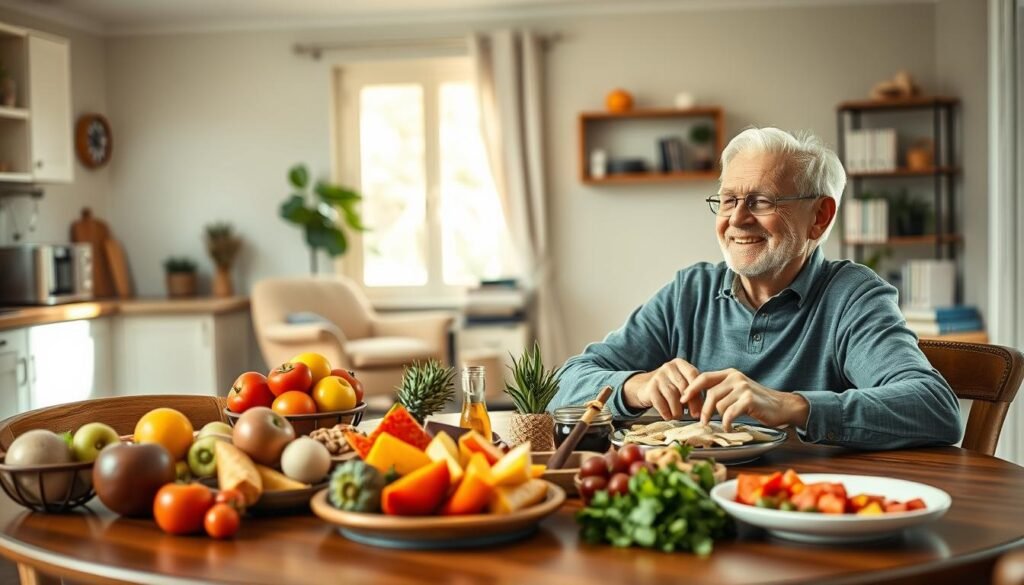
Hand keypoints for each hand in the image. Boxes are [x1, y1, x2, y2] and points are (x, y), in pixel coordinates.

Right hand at [623, 358, 700, 419]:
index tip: (703, 405)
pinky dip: (666, 412)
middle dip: (691, 403)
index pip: (693, 374)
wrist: (645, 387)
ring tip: (679, 416)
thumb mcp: (682, 384)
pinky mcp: (650, 387)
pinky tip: (669, 417)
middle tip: (695, 415)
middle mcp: (668, 367)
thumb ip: (694, 391)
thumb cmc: (670, 387)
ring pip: (672, 395)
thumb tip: (706, 409)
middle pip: (683, 386)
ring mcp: (658, 376)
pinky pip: (660, 402)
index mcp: (680, 364)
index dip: (698, 391)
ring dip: (677, 409)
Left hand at [679, 368, 808, 429]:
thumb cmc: (757, 402)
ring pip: (719, 405)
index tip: (682, 400)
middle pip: (710, 394)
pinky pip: (729, 413)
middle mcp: (735, 377)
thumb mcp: (737, 390)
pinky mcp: (749, 399)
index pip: (703, 377)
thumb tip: (699, 401)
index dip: (691, 388)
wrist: (782, 406)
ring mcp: (743, 387)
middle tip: (702, 422)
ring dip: (719, 417)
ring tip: (723, 424)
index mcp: (729, 374)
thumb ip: (721, 391)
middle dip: (704, 410)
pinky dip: (727, 422)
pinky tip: (728, 427)